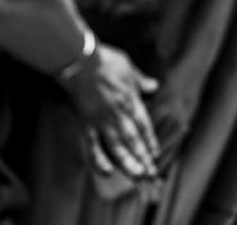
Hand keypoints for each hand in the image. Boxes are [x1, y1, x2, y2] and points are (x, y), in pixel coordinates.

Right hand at [61, 43, 159, 179]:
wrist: (81, 60)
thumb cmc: (104, 61)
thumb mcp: (129, 68)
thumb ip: (141, 81)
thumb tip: (154, 87)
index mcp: (131, 100)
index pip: (144, 126)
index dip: (150, 141)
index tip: (155, 154)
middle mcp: (120, 114)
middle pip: (134, 140)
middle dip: (143, 157)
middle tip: (150, 173)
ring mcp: (103, 121)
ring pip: (119, 147)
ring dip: (129, 163)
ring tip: (137, 177)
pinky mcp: (86, 123)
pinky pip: (93, 146)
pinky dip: (100, 160)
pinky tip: (107, 171)